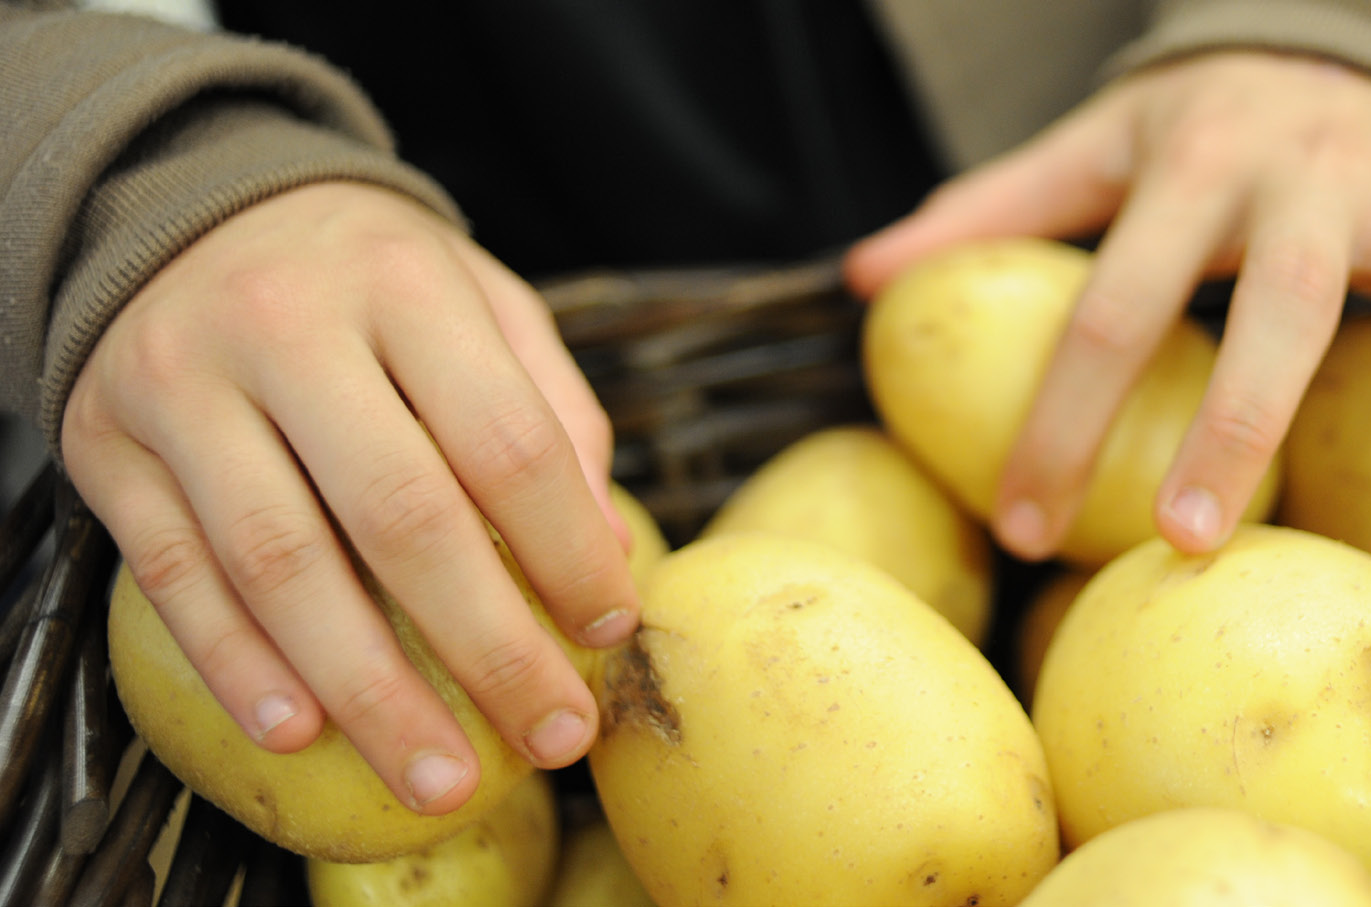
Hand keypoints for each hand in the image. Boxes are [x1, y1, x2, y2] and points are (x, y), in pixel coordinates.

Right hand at [62, 182, 639, 814]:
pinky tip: (303, 729)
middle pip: (401, 514)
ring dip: (368, 688)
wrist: (191, 209)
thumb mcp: (479, 302)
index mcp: (405, 284)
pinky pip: (174, 574)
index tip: (608, 629)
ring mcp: (183, 386)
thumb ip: (551, 411)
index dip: (564, 547)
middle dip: (488, 647)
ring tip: (440, 774)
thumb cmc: (371, 282)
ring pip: (280, 560)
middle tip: (553, 736)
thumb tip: (607, 549)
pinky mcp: (108, 445)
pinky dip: (239, 664)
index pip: (504, 439)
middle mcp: (286, 327)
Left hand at [845, 50, 1370, 579]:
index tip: (1023, 524)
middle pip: (1281, 308)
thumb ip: (993, 208)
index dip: (1064, 417)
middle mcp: (1316, 178)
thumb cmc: (1213, 120)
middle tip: (1191, 544)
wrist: (1366, 36)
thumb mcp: (1101, 141)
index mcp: (1200, 160)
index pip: (1116, 300)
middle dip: (1239, 428)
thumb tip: (861, 279)